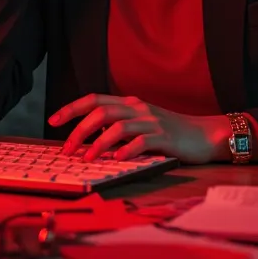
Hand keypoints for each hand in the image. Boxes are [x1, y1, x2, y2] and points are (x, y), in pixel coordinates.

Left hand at [49, 94, 229, 164]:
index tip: (53, 120)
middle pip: (101, 111)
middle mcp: (137, 108)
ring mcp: (151, 121)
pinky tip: (116, 159)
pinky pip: (141, 142)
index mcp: (130, 103)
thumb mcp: (141, 123)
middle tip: (66, 149)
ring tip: (86, 158)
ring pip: (117, 126)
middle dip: (79, 130)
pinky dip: (126, 150)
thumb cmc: (170, 132)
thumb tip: (90, 136)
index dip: (72, 108)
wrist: (204, 135)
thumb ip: (119, 125)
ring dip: (98, 143)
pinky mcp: (164, 137)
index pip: (94, 99)